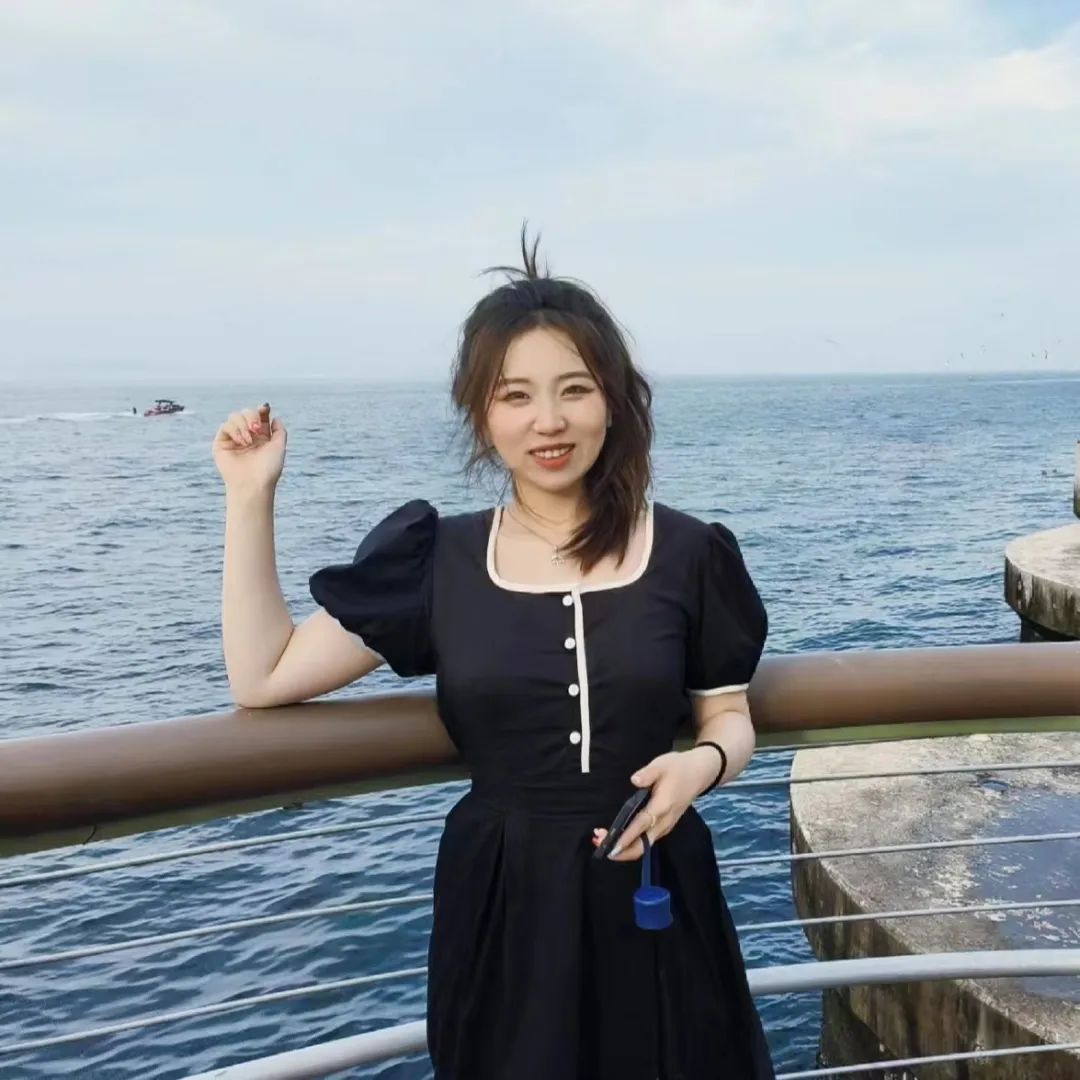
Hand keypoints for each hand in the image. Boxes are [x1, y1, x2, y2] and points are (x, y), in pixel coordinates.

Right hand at [212, 403, 286, 491]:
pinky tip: (242, 442)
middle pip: (246, 412)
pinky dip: (235, 430)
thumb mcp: (279, 447)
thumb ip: (279, 431)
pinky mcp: (221, 443)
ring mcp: (234, 439)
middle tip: (256, 428)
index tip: (265, 409)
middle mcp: (248, 437)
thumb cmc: (268, 469)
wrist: (253, 484)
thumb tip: (275, 417)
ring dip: (243, 424)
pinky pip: (225, 426)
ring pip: (234, 416)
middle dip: (252, 416)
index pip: (260, 416)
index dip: (262, 410)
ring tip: (249, 440)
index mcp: (262, 437)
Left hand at [591, 749, 718, 861]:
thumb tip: (634, 780)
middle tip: (599, 843)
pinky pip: (647, 841)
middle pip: (642, 845)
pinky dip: (631, 843)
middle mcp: (664, 822)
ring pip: (644, 846)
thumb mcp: (662, 764)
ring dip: (624, 848)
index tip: (611, 846)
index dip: (626, 837)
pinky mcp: (664, 826)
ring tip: (602, 841)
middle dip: (621, 850)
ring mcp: (665, 826)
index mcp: (662, 806)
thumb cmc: (678, 767)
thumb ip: (648, 773)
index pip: (641, 825)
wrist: (699, 773)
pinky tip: (618, 837)